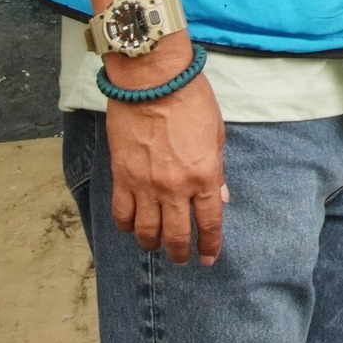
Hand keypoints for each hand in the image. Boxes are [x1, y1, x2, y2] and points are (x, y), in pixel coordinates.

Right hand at [103, 44, 228, 265]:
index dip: (210, 244)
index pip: (209, 222)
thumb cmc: (191, 101)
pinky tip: (131, 227)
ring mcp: (146, 185)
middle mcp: (175, 187)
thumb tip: (221, 197)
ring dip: (152, 244)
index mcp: (205, 176)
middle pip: (176, 234)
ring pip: (146, 231)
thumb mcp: (216, 135)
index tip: (209, 257)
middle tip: (182, 259)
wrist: (153, 82)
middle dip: (180, 252)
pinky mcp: (121, 177)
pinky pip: (122, 213)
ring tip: (155, 246)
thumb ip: (217, 170)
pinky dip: (126, 226)